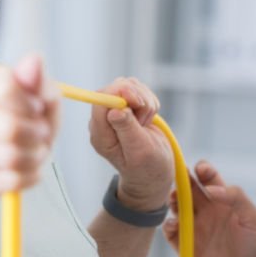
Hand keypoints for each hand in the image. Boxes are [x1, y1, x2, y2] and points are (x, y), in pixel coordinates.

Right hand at [0, 54, 59, 193]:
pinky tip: (25, 168)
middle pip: (8, 127)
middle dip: (35, 132)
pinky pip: (14, 179)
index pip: (5, 89)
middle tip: (40, 131)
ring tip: (33, 149)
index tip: (38, 107)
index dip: (32, 102)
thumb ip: (38, 83)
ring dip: (34, 155)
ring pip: (9, 156)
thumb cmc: (18, 121)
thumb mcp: (35, 99)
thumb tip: (35, 60)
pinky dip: (29, 175)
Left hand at [88, 77, 172, 210]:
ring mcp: (114, 112)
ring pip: (128, 85)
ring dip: (144, 100)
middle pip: (114, 88)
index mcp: (101, 135)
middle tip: (145, 118)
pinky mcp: (126, 106)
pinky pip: (137, 90)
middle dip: (136, 96)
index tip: (138, 102)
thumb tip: (114, 111)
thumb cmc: (147, 167)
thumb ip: (127, 129)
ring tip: (146, 122)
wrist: (155, 171)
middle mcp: (104, 121)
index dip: (119, 93)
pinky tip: (148, 118)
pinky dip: (148, 100)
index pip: (101, 100)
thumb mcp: (139, 151)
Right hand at [163, 161, 255, 256]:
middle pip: (188, 189)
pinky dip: (168, 225)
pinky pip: (170, 232)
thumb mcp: (253, 218)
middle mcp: (207, 212)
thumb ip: (234, 197)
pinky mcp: (186, 249)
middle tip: (180, 182)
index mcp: (224, 201)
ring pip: (176, 208)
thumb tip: (209, 189)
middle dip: (181, 181)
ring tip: (175, 202)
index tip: (199, 169)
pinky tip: (174, 225)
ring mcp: (196, 230)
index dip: (202, 170)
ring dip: (172, 201)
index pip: (208, 178)